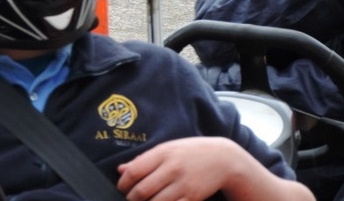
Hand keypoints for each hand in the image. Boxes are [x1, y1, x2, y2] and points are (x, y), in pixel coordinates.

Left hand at [116, 137, 238, 200]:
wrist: (222, 159)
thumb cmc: (190, 152)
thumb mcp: (166, 149)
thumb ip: (143, 160)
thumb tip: (120, 170)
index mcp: (162, 154)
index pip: (134, 171)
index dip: (123, 183)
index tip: (122, 188)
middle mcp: (171, 169)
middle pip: (142, 191)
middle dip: (132, 199)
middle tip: (132, 199)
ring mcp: (183, 185)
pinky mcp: (193, 198)